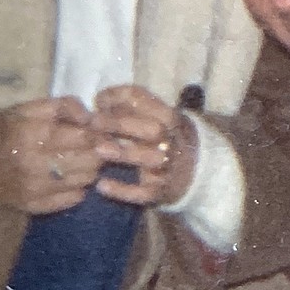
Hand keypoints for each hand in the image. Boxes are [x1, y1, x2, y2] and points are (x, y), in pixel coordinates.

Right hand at [0, 97, 98, 212]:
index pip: (84, 137)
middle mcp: (37, 164)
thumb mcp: (27, 108)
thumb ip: (62, 106)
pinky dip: (78, 187)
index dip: (100, 134)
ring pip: (85, 180)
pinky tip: (70, 177)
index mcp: (34, 135)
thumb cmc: (2, 131)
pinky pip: (73, 198)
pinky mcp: (36, 206)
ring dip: (90, 169)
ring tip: (83, 160)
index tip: (103, 131)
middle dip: (99, 152)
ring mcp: (37, 189)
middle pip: (90, 161)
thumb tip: (90, 117)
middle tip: (97, 146)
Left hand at [91, 85, 197, 206]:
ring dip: (124, 153)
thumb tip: (101, 99)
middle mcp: (172, 141)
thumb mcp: (156, 117)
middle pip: (153, 129)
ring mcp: (168, 167)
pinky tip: (102, 185)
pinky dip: (123, 190)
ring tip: (98, 149)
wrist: (196, 171)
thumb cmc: (164, 137)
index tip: (98, 100)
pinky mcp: (160, 191)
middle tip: (94, 122)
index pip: (149, 102)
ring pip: (150, 160)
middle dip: (122, 124)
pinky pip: (143, 192)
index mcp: (170, 118)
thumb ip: (130, 106)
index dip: (120, 97)